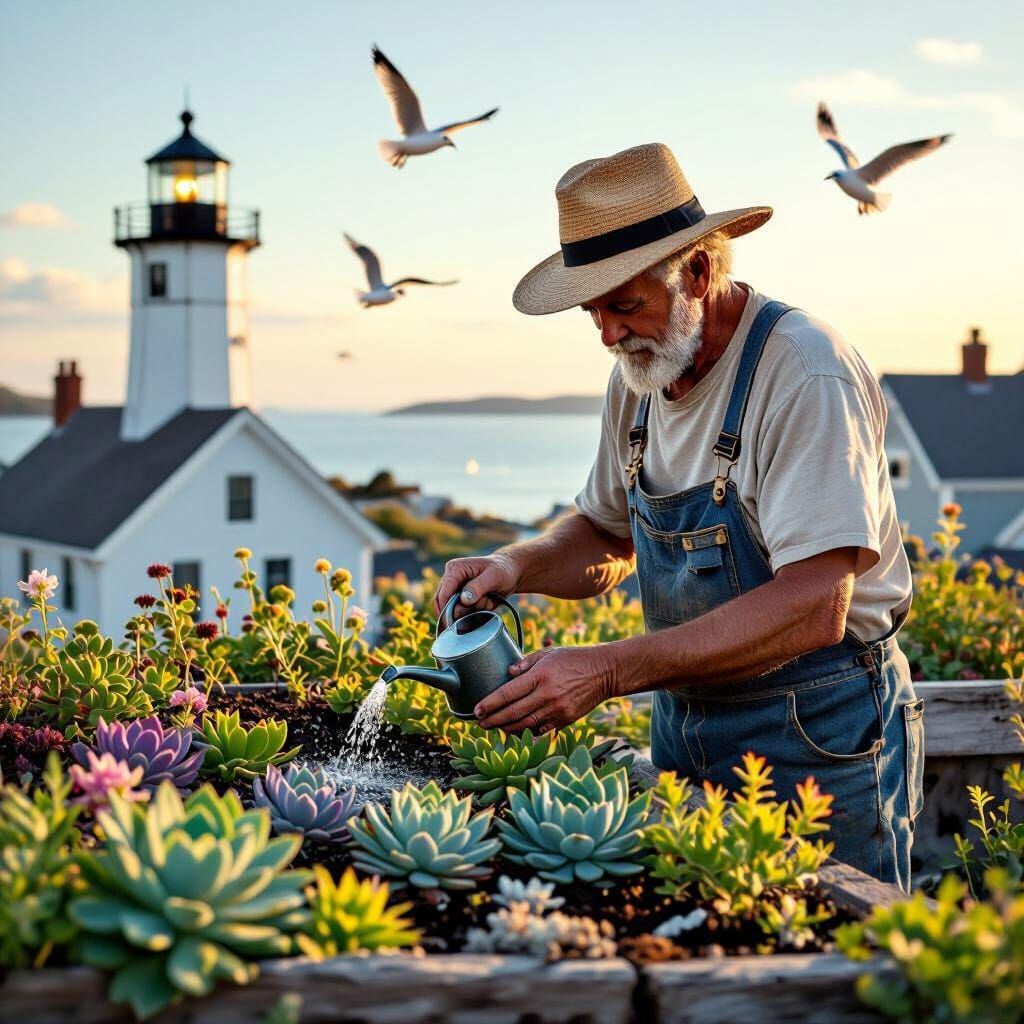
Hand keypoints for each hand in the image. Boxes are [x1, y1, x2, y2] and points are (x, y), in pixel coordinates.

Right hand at [433, 552, 520, 620]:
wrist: (510, 573)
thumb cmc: (502, 570)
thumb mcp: (494, 576)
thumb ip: (478, 586)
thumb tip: (463, 599)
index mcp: (456, 568)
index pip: (444, 591)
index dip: (445, 607)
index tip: (450, 622)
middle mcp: (451, 579)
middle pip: (444, 603)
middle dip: (462, 611)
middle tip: (482, 606)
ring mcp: (455, 590)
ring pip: (454, 610)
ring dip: (471, 611)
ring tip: (488, 600)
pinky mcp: (461, 599)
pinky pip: (462, 613)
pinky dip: (475, 613)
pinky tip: (487, 603)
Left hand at [475, 644, 617, 732]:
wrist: (604, 672)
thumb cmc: (574, 659)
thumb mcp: (548, 653)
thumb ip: (526, 663)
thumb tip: (508, 672)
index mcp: (540, 675)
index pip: (508, 693)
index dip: (490, 704)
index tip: (477, 710)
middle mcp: (547, 695)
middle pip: (513, 713)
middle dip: (493, 720)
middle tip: (480, 723)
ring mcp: (557, 709)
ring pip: (525, 725)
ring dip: (506, 729)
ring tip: (493, 728)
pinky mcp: (565, 720)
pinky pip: (541, 730)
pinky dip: (526, 733)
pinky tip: (515, 732)